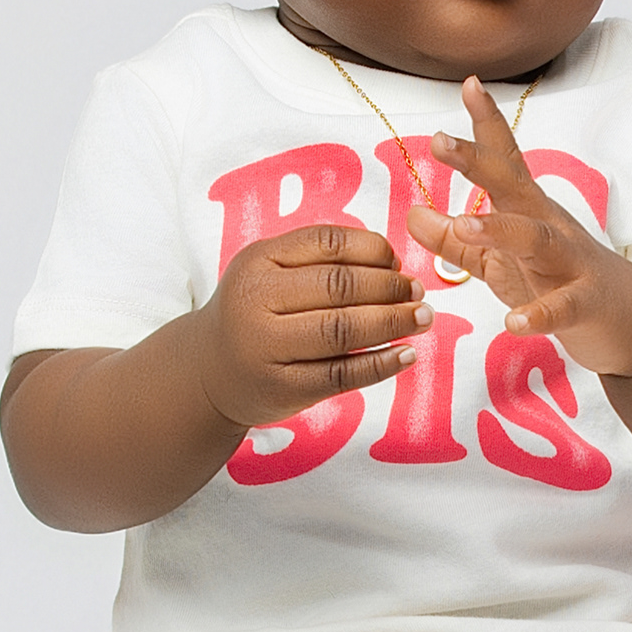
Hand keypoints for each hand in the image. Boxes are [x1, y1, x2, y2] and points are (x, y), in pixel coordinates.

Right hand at [198, 223, 429, 429]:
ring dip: (392, 322)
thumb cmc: (255, 313)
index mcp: (259, 260)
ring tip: (421, 318)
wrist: (209, 371)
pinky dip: (380, 364)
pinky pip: (341, 375)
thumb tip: (393, 263)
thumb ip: (321, 261)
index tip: (398, 263)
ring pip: (342, 330)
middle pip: (339, 286)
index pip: (328, 243)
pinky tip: (405, 354)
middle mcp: (257, 300)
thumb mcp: (271, 271)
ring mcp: (267, 347)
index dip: (373, 250)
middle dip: (389, 287)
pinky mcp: (282, 388)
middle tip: (417, 293)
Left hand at [401, 75, 631, 376]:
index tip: (468, 83)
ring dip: (500, 230)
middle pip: (513, 186)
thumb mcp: (501, 261)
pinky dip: (540, 314)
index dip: (485, 123)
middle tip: (440, 141)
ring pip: (536, 239)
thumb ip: (456, 241)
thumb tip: (412, 212)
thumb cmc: (560, 283)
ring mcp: (571, 263)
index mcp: (527, 211)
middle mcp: (549, 226)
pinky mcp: (587, 302)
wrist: (631, 321)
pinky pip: (563, 306)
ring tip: (465, 226)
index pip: (504, 160)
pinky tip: (515, 323)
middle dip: (477, 161)